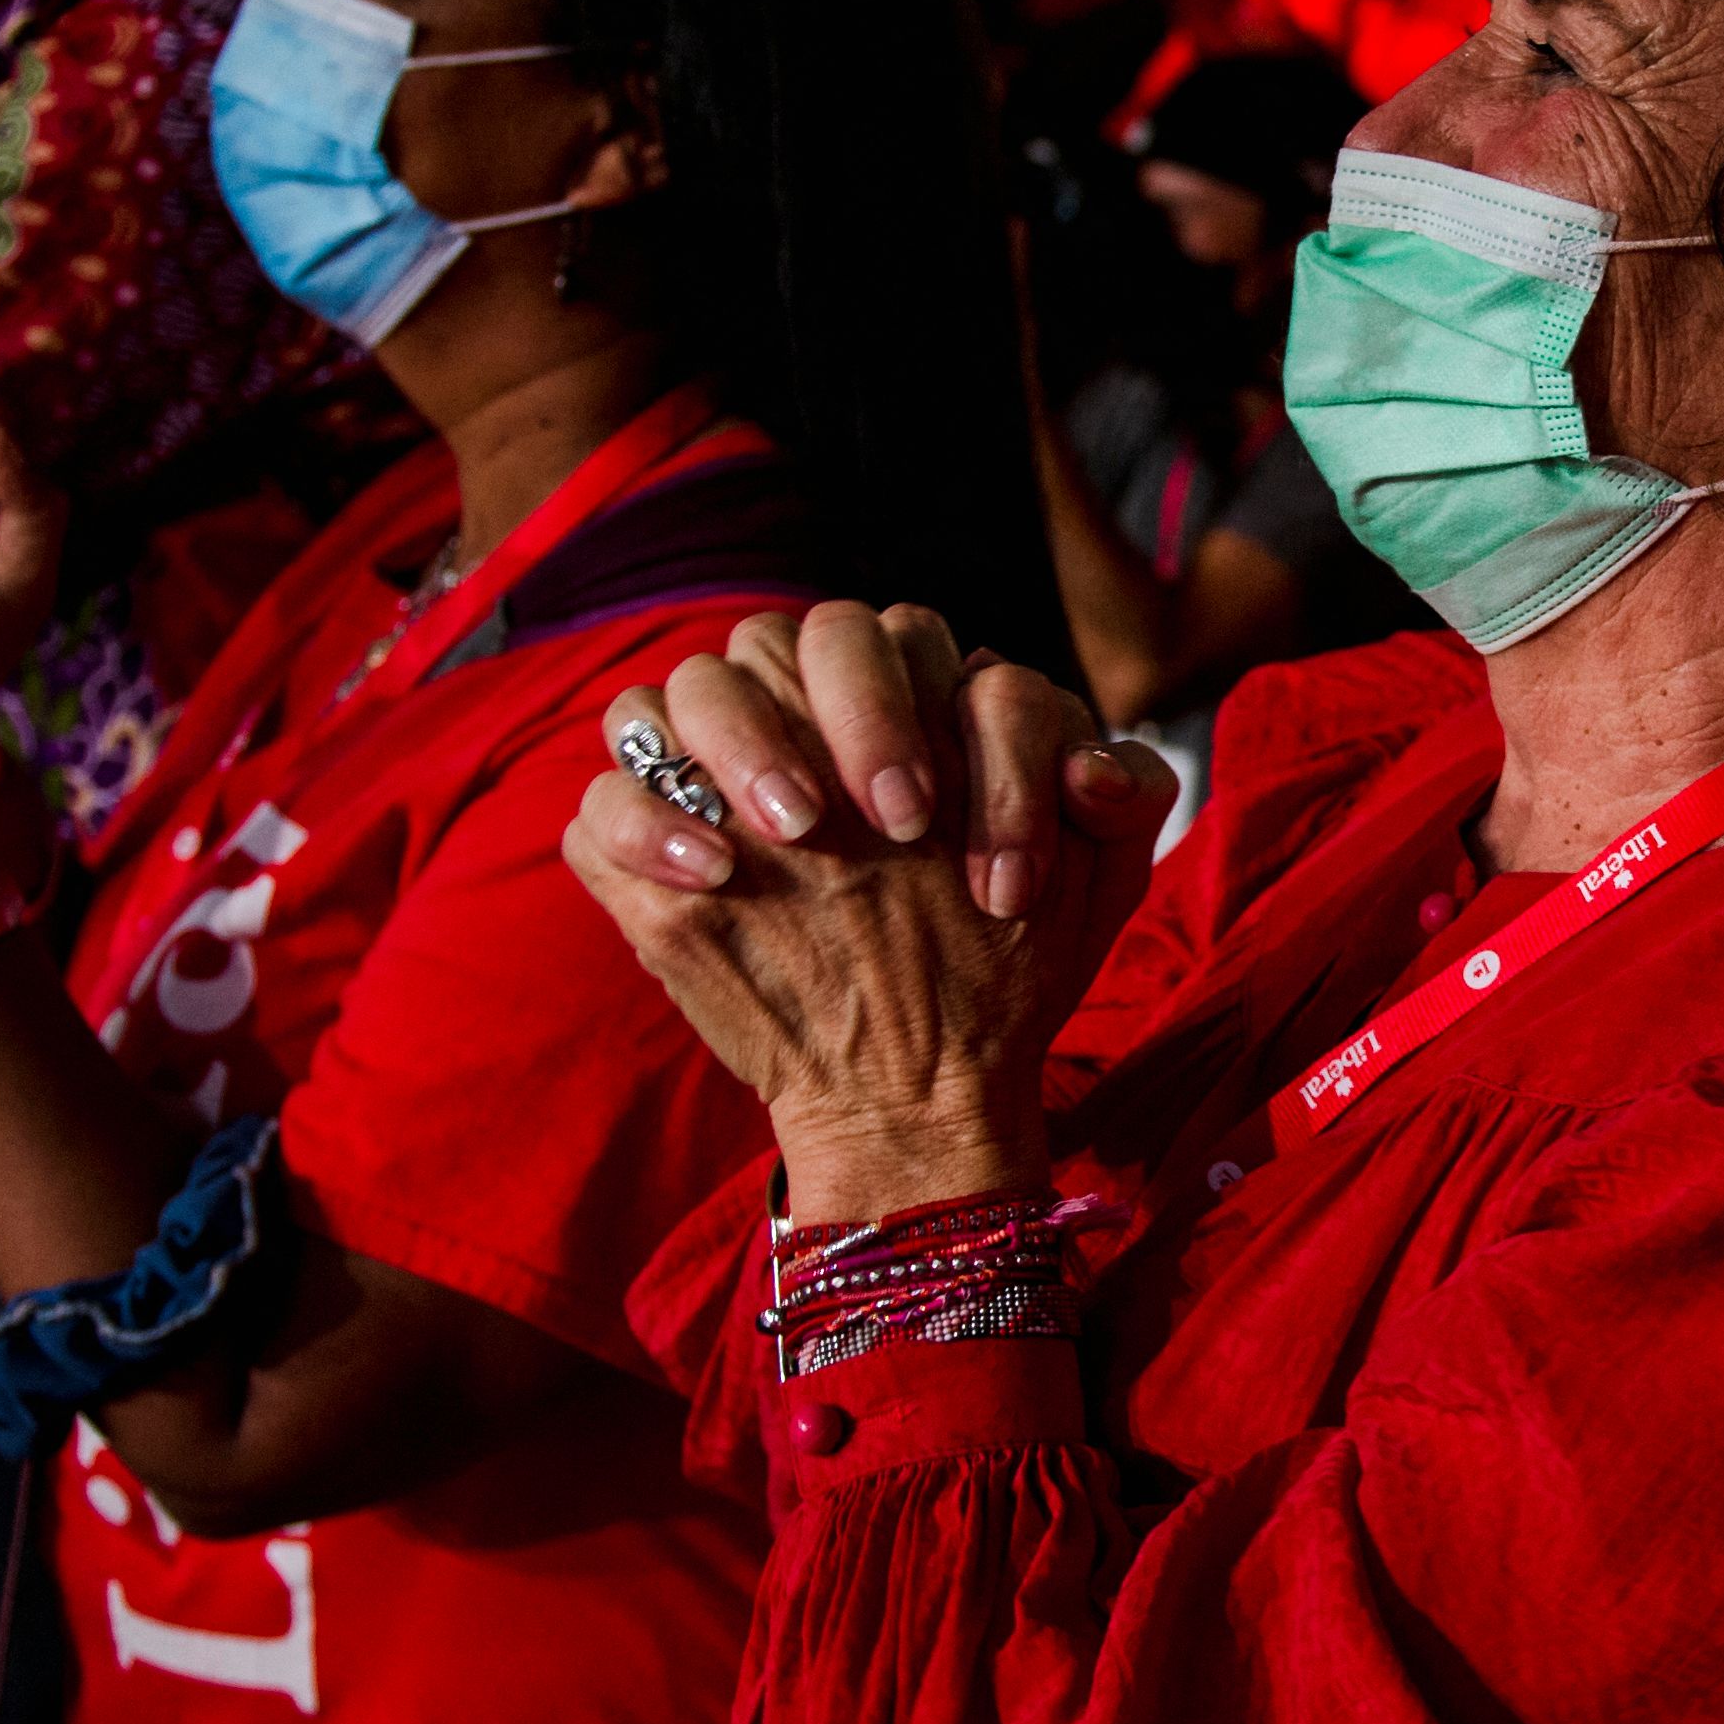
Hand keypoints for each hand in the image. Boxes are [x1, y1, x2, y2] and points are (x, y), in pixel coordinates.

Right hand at [562, 601, 1172, 1216]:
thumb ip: (1124, 799)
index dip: (959, 732)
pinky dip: (643, 821)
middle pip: (789, 633)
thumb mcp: (1094, 888)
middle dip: (850, 711)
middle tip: (890, 824)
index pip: (909, 637)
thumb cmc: (1007, 968)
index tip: (989, 864)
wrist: (926, 1090)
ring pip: (680, 686)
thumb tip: (1094, 770)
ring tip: (793, 834)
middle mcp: (803, 730)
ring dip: (738, 741)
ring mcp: (715, 790)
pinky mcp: (647, 865)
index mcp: (905, 706)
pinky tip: (711, 874)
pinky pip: (599, 799)